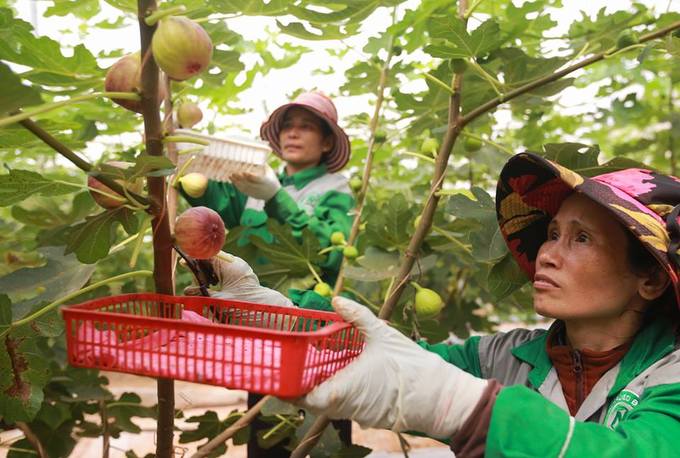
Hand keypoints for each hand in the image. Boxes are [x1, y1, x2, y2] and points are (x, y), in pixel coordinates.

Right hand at [184, 251, 291, 307]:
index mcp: (229, 266)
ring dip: (208, 271)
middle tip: (192, 276)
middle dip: (201, 267)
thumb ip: (201, 294)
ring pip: (218, 263)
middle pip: (212, 259)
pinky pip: (225, 268)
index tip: (183, 263)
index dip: (194, 259)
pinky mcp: (242, 270)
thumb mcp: (219, 301)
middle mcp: (235, 262)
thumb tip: (186, 291)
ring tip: (204, 283)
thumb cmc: (243, 305)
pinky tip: (213, 284)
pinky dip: (217, 275)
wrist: (265, 308)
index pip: (207, 256)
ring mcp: (239, 265)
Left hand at [231, 165, 280, 200]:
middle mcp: (259, 187)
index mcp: (265, 181)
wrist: (274, 195)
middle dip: (240, 178)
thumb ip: (264, 164)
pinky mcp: (251, 194)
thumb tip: (257, 156)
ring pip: (243, 187)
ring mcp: (254, 191)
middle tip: (233, 172)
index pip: (256, 178)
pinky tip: (233, 181)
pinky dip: (237, 186)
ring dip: (236, 182)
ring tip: (230, 176)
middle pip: (248, 183)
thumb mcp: (270, 172)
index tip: (244, 171)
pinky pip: (243, 190)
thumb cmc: (272, 181)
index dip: (250, 175)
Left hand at [296, 297, 487, 438]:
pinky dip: (340, 394)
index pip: (308, 397)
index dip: (292, 387)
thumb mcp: (382, 334)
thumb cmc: (411, 365)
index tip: (284, 373)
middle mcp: (349, 407)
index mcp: (347, 388)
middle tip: (298, 364)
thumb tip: (336, 298)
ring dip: (323, 388)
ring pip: (330, 406)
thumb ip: (357, 315)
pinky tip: (343, 376)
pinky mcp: (370, 419)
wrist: (441, 396)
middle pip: (315, 402)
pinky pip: (346, 408)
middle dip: (305, 385)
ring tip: (317, 367)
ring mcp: (359, 416)